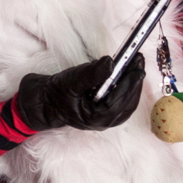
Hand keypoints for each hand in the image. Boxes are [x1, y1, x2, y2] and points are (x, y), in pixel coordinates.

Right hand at [16, 54, 144, 131]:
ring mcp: (106, 118)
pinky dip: (127, 88)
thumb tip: (111, 63)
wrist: (44, 102)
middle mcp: (104, 121)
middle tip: (139, 61)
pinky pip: (123, 102)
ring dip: (132, 84)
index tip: (138, 67)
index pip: (119, 101)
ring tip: (135, 65)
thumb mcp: (71, 81)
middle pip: (127, 102)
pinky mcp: (106, 112)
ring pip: (127, 103)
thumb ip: (91, 74)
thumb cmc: (55, 94)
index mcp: (95, 118)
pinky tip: (127, 75)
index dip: (130, 83)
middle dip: (134, 82)